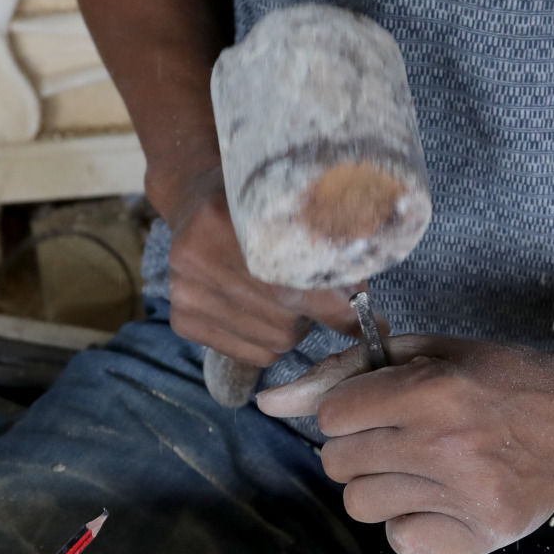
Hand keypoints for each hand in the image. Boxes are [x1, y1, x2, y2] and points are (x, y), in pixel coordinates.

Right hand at [158, 167, 361, 365]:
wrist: (195, 199)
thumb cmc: (255, 204)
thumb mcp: (290, 203)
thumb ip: (326, 241)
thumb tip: (361, 295)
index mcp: (223, 219)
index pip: (294, 283)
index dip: (338, 307)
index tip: (371, 322)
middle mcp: (196, 258)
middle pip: (287, 320)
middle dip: (314, 314)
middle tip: (317, 296)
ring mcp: (184, 292)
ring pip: (273, 342)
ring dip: (293, 328)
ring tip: (286, 300)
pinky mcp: (182, 319)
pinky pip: (251, 354)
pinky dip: (270, 342)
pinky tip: (263, 313)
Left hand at [257, 335, 553, 553]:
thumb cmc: (496, 380)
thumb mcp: (426, 355)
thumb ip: (346, 370)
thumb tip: (271, 403)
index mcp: (433, 391)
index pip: (333, 416)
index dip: (350, 411)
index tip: (382, 407)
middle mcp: (447, 445)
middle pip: (339, 464)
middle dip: (360, 449)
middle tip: (404, 439)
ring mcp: (466, 495)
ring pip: (362, 505)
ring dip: (380, 487)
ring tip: (422, 469)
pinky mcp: (482, 534)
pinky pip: (400, 541)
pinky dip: (413, 524)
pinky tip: (441, 500)